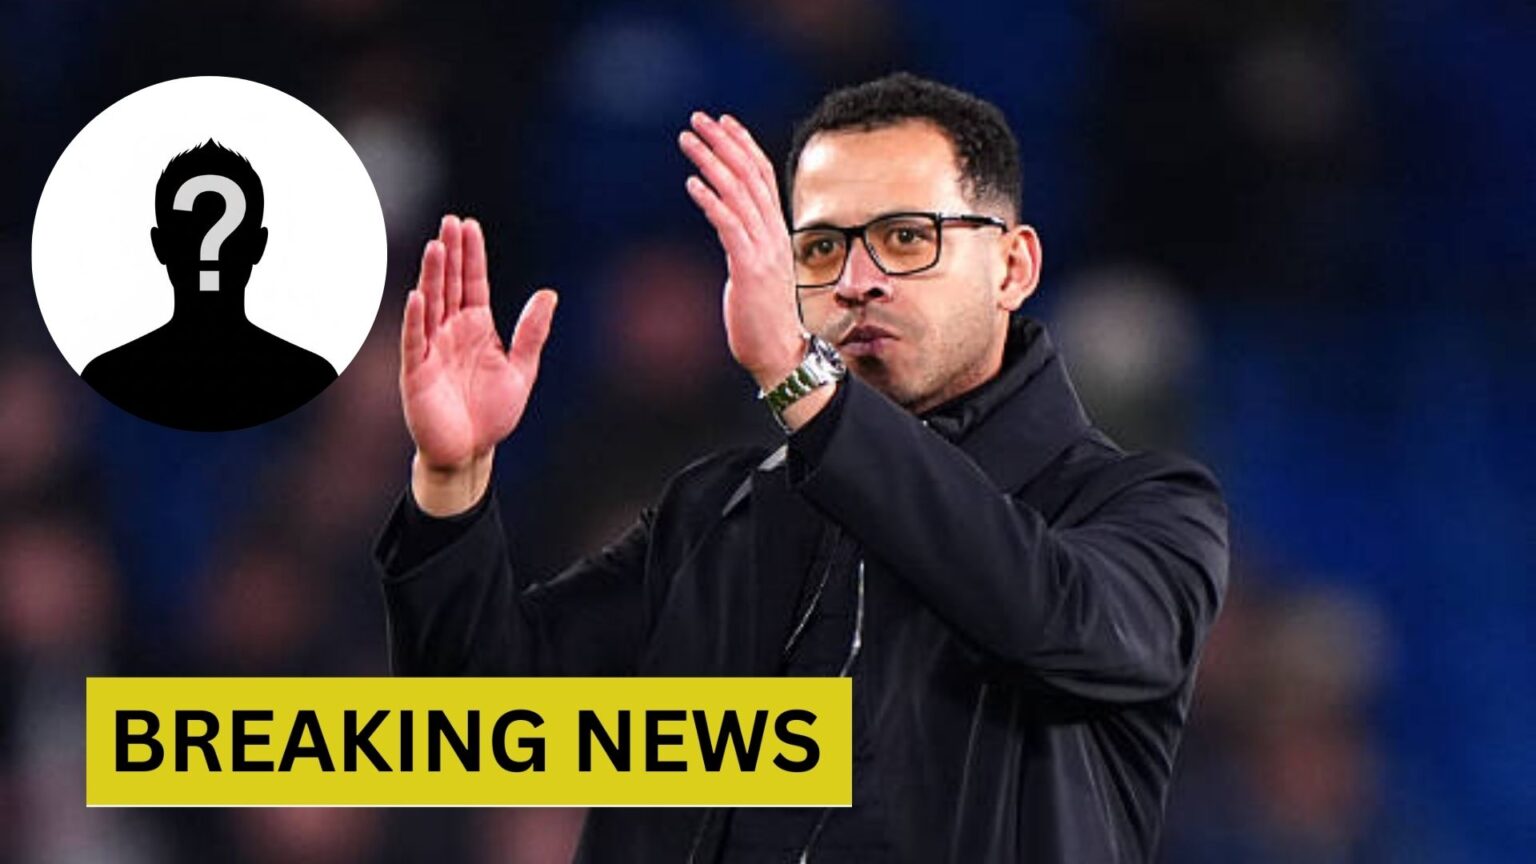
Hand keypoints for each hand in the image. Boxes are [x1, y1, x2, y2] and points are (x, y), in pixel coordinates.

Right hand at [400, 215, 556, 513]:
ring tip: (436, 246)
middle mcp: (451, 332)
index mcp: (477, 328)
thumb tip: (548, 294)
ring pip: (431, 304)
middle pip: (449, 285)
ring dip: (432, 276)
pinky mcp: (416, 372)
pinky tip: (418, 296)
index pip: (472, 283)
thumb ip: (531, 333)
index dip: (471, 256)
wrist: (471, 452)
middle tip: (450, 221)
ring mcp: (431, 349)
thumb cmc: (493, 413)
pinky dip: (415, 319)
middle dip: (449, 253)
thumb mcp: (521, 369)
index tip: (469, 225)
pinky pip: (414, 341)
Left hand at [679, 112, 804, 389]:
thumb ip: (748, 245)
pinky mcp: (749, 268)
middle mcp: (773, 234)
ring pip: (738, 193)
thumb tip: (731, 228)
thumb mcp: (758, 270)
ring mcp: (764, 249)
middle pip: (750, 174)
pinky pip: (729, 225)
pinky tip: (692, 184)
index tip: (724, 122)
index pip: (763, 176)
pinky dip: (711, 201)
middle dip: (723, 142)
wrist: (779, 352)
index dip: (743, 145)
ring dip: (711, 162)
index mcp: (776, 231)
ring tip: (687, 141)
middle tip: (698, 119)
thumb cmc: (765, 317)